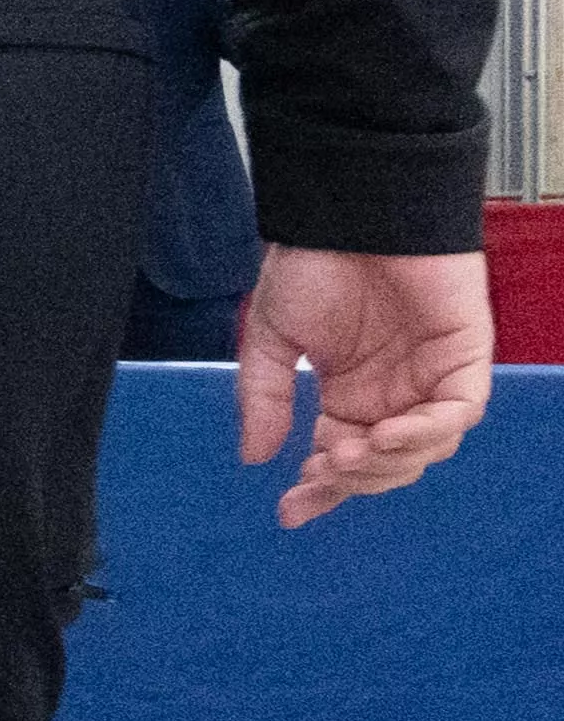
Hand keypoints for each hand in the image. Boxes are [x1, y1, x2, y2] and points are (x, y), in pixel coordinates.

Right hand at [234, 248, 489, 529]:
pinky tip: (385, 432)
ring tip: (344, 450)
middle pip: (387, 466)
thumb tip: (255, 456)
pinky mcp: (465, 358)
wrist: (352, 211)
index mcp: (350, 393)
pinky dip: (426, 432)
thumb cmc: (315, 261)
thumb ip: (265, 398)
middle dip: (352, 479)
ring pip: (425, 450)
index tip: (290, 509)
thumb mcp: (270, 338)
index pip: (342, 458)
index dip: (321, 490)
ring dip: (386, 461)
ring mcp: (431, 378)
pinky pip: (458, 414)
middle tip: (317, 472)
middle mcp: (394, 393)